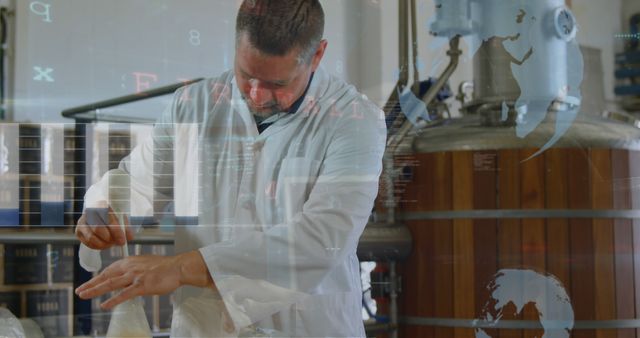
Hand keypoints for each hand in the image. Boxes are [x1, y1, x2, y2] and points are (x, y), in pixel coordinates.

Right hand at [75, 206, 133, 249]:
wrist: (98, 214)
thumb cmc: (111, 216)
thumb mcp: (120, 218)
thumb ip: (125, 227)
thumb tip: (129, 237)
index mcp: (101, 204)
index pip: (107, 218)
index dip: (116, 230)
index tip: (123, 240)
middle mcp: (89, 212)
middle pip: (98, 228)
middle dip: (110, 239)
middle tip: (119, 243)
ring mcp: (82, 221)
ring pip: (91, 237)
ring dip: (103, 244)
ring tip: (111, 244)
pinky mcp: (78, 231)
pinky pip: (87, 242)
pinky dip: (97, 246)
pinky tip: (104, 244)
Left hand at [75, 251, 214, 309]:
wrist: (178, 267)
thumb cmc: (165, 267)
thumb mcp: (145, 264)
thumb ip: (134, 270)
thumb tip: (127, 277)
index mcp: (130, 261)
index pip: (110, 269)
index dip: (98, 277)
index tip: (90, 282)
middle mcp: (130, 267)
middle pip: (106, 276)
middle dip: (91, 283)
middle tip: (80, 290)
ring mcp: (135, 276)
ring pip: (111, 283)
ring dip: (95, 290)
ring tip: (84, 295)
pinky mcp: (142, 285)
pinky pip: (124, 294)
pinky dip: (113, 300)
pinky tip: (105, 305)